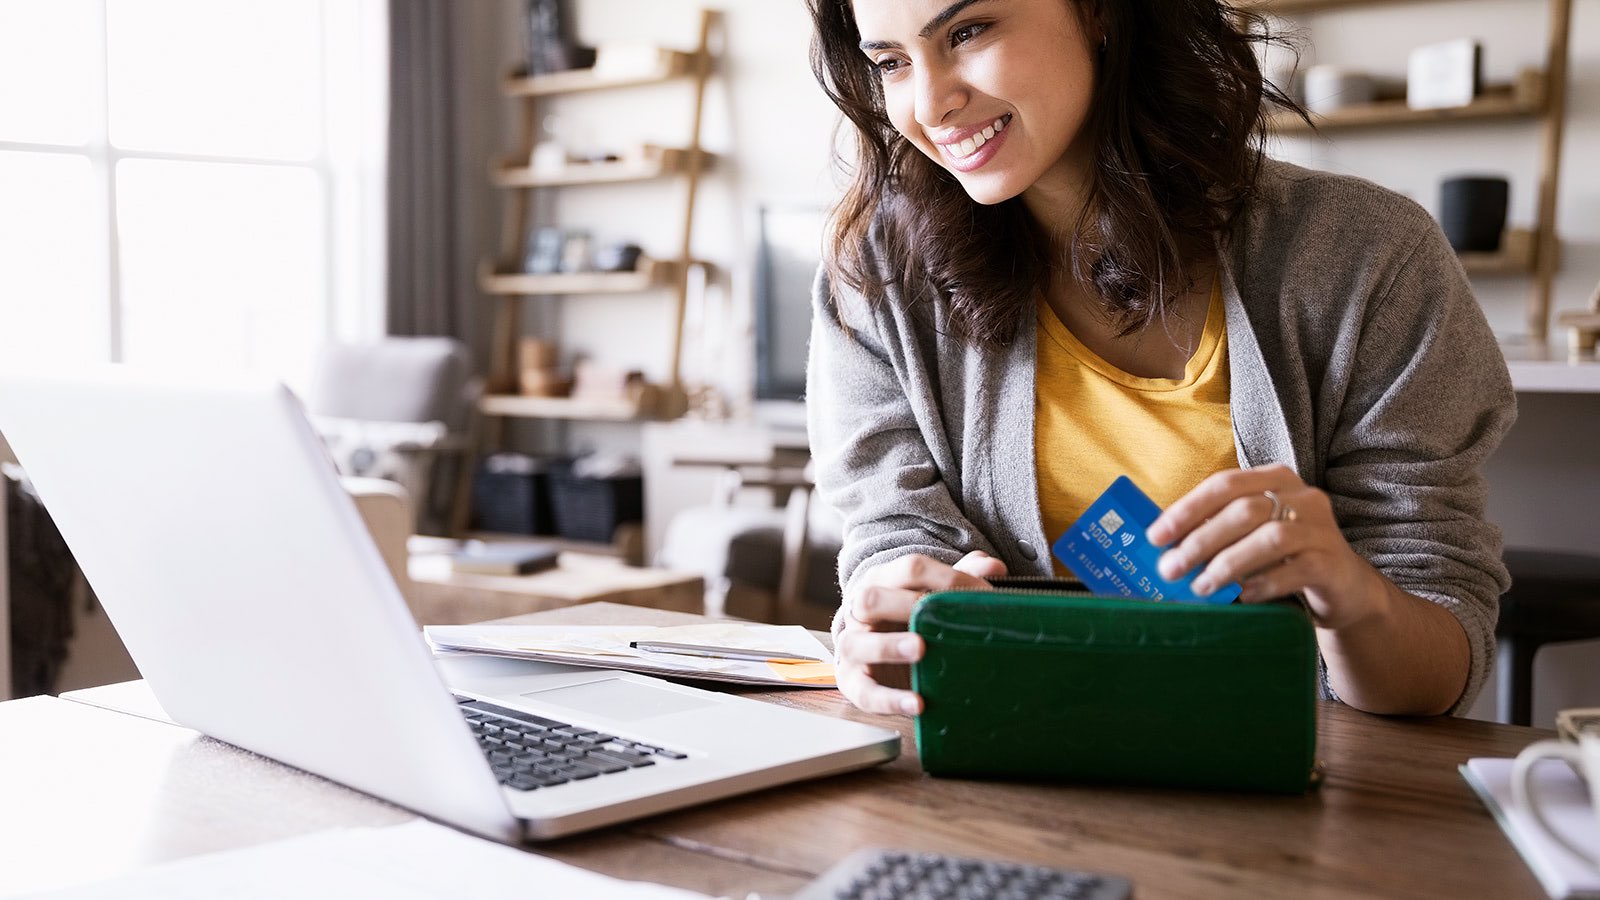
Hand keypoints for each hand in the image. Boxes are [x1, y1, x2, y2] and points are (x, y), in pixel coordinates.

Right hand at [836, 551, 1006, 714]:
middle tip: (938, 617)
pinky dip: (889, 699)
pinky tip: (918, 703)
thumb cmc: (910, 620)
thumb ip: (962, 578)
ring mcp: (853, 648)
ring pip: (856, 644)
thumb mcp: (934, 597)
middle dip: (904, 606)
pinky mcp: (853, 683)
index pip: (909, 569)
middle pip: (870, 599)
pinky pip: (865, 692)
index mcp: (883, 583)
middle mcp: (860, 613)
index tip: (982, 594)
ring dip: (888, 647)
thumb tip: (993, 566)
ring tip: (920, 650)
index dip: (947, 578)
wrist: (878, 657)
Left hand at [1147, 465, 1385, 630]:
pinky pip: (1295, 570)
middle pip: (1243, 510)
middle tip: (1170, 569)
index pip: (1224, 484)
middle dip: (1200, 541)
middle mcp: (1302, 496)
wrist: (1344, 588)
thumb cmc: (1283, 558)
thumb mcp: (1249, 536)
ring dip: (1228, 564)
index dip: (1187, 509)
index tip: (1156, 536)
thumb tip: (1162, 549)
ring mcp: (1321, 528)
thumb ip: (1215, 532)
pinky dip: (1263, 583)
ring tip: (1201, 586)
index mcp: (1274, 479)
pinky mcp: (1333, 562)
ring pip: (1269, 538)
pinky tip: (1243, 596)